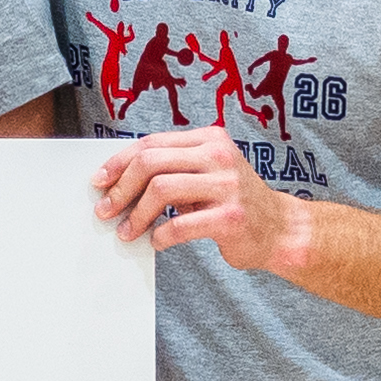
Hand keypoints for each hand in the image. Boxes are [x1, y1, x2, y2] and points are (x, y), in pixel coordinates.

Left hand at [92, 125, 310, 274]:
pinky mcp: (230, 218)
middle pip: (151, 163)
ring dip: (136, 214)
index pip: (151, 143)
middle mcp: (219, 156)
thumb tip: (117, 180)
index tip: (99, 181)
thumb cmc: (234, 202)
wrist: (281, 229)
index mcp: (210, 139)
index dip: (119, 162)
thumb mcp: (207, 173)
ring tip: (127, 230)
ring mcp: (227, 186)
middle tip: (106, 210)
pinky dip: (161, 236)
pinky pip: (180, 225)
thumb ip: (172, 168)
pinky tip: (157, 241)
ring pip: (161, 190)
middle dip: (121, 188)